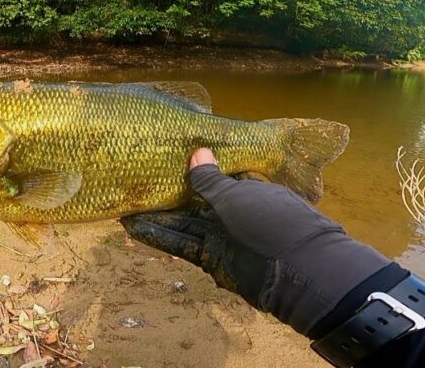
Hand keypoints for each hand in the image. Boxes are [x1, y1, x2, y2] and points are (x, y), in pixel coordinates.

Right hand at [121, 148, 391, 335]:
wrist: (299, 274)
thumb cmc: (272, 222)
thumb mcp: (237, 196)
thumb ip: (210, 179)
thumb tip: (197, 150)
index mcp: (245, 189)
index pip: (211, 177)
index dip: (186, 171)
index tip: (159, 163)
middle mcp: (232, 212)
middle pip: (194, 202)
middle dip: (166, 197)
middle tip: (133, 187)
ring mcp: (222, 237)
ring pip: (184, 224)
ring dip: (157, 218)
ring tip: (125, 208)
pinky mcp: (212, 260)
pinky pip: (182, 246)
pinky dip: (161, 238)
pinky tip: (135, 229)